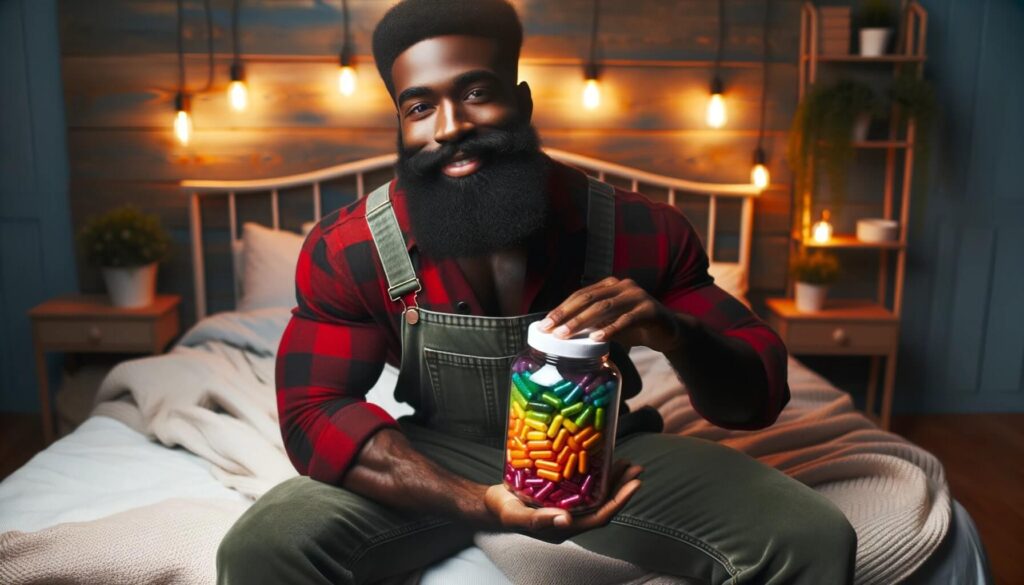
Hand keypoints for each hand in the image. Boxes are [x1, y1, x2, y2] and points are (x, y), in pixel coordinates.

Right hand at [483, 459, 642, 543]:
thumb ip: (539, 519)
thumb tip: (565, 519)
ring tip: (624, 461)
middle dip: (621, 487)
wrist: (489, 504)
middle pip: (603, 504)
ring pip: (596, 495)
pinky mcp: (560, 494)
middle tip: (635, 468)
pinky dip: (595, 473)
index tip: (635, 484)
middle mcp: (570, 518)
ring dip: (612, 479)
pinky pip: (584, 485)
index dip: (620, 501)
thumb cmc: (502, 510)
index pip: (600, 516)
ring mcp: (566, 506)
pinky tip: (599, 459)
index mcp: (564, 526)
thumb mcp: (516, 514)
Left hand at [538, 276, 685, 352]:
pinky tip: (597, 339)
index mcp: (610, 285)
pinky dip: (610, 329)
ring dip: (582, 322)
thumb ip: (592, 322)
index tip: (544, 325)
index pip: (580, 295)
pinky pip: (627, 319)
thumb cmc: (635, 326)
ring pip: (604, 307)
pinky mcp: (649, 310)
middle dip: (566, 314)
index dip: (561, 309)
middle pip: (588, 298)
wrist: (669, 331)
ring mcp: (637, 296)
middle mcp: (622, 286)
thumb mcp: (610, 322)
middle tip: (549, 330)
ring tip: (566, 335)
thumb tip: (561, 331)